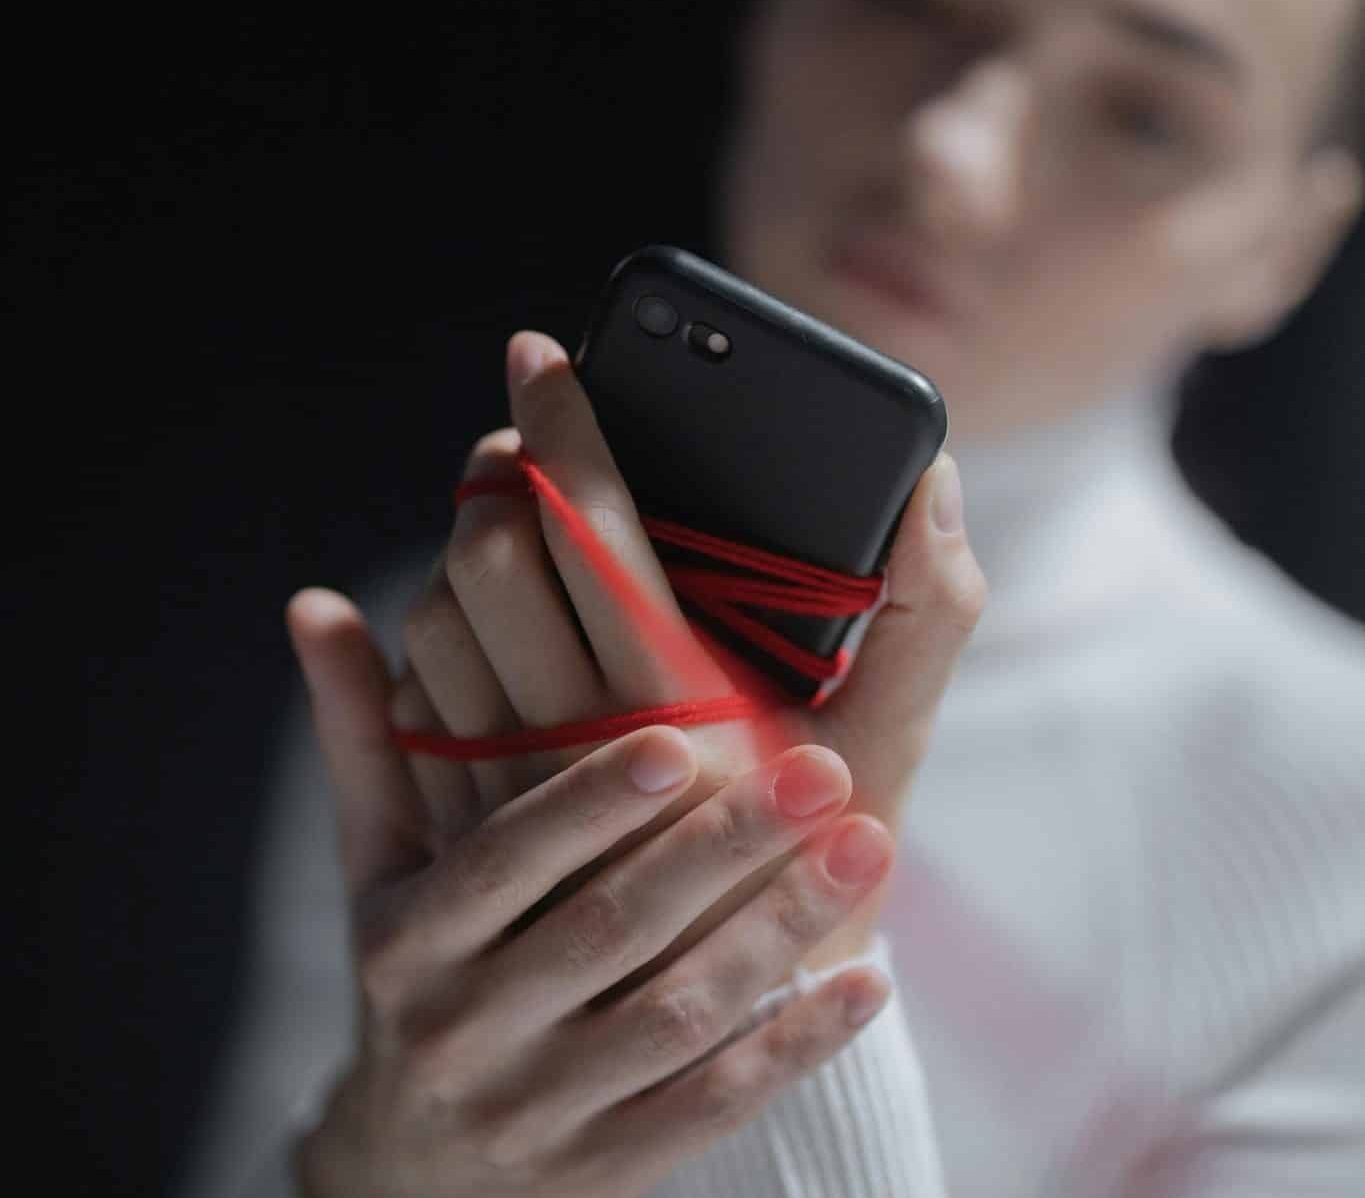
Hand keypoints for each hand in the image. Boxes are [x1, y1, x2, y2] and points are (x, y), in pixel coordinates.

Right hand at [284, 614, 898, 1195]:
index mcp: (409, 942)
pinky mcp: (608, 1168)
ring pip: (674, 1016)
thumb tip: (313, 604)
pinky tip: (868, 978)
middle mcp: (466, 1030)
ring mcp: (539, 1109)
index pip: (502, 862)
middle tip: (821, 770)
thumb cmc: (411, 977)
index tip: (683, 736)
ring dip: (776, 930)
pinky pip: (713, 1108)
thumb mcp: (378, 868)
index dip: (589, 801)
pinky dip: (793, 1044)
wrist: (408, 1174)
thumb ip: (364, 738)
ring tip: (865, 844)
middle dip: (720, 848)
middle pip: (607, 929)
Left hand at [389, 329, 985, 974]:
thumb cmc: (810, 859)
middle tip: (527, 442)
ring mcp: (505, 792)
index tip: (539, 355)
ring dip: (463, 549)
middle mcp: (573, 746)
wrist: (722, 1010)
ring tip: (515, 528)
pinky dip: (436, 636)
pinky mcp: (462, 825)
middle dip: (500, 473)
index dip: (562, 423)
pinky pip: (411, 697)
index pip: (589, 527)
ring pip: (434, 621)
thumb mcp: (885, 743)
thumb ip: (923, 610)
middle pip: (490, 558)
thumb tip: (930, 479)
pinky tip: (488, 627)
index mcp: (678, 707)